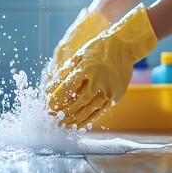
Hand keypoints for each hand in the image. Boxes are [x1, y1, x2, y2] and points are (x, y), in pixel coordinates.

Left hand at [46, 4, 157, 129]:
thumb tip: (50, 90)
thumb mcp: (78, 57)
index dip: (57, 99)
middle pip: (78, 102)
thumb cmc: (96, 50)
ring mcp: (109, 90)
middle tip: (54, 119)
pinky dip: (89, 119)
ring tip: (65, 125)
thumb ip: (64, 74)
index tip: (48, 106)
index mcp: (86, 69)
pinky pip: (100, 111)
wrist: (123, 47)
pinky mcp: (116, 96)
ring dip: (75, 120)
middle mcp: (98, 81)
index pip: (67, 88)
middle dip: (64, 113)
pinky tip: (80, 124)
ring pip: (89, 110)